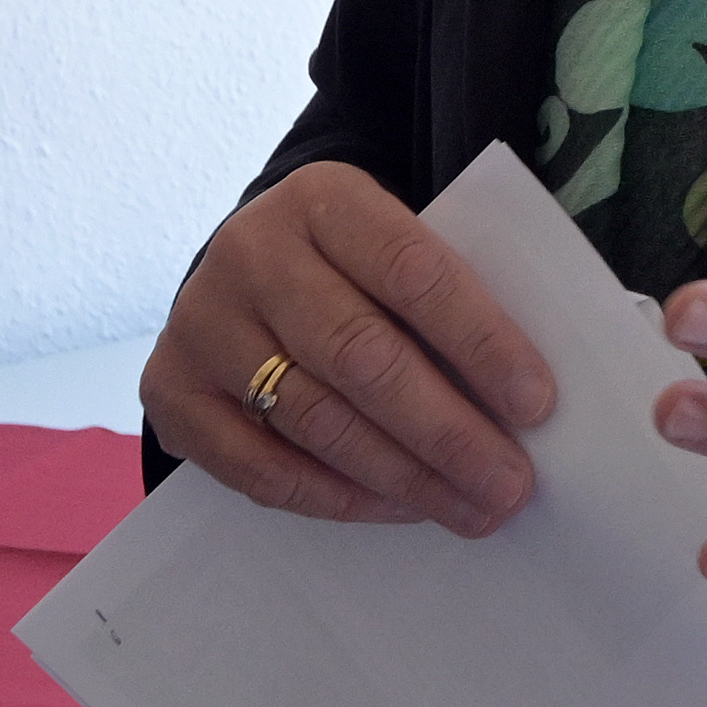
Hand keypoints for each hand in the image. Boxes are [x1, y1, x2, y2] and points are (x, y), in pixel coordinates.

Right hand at [141, 161, 555, 536]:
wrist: (250, 260)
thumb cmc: (357, 262)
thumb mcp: (397, 240)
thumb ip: (449, 293)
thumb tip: (523, 398)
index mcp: (325, 197)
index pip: (413, 270)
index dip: (479, 340)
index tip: (537, 403)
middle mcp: (251, 252)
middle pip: (362, 355)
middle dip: (447, 430)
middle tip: (510, 484)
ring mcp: (202, 322)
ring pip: (316, 418)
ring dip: (404, 476)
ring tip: (471, 507)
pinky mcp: (169, 389)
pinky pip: (259, 466)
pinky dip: (337, 497)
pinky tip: (399, 508)